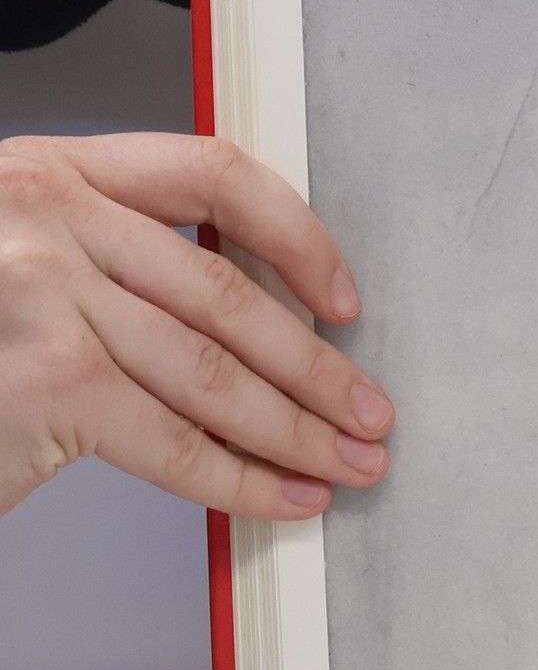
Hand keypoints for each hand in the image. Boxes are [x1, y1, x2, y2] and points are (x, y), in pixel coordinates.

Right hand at [0, 132, 393, 520]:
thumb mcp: (19, 261)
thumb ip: (113, 263)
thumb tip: (254, 327)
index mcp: (54, 172)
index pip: (216, 174)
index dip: (298, 237)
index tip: (343, 300)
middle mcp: (51, 218)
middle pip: (232, 296)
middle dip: (319, 370)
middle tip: (371, 414)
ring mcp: (46, 297)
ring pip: (218, 373)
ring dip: (300, 431)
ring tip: (351, 463)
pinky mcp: (50, 382)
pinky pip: (176, 441)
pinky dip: (242, 482)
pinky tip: (285, 497)